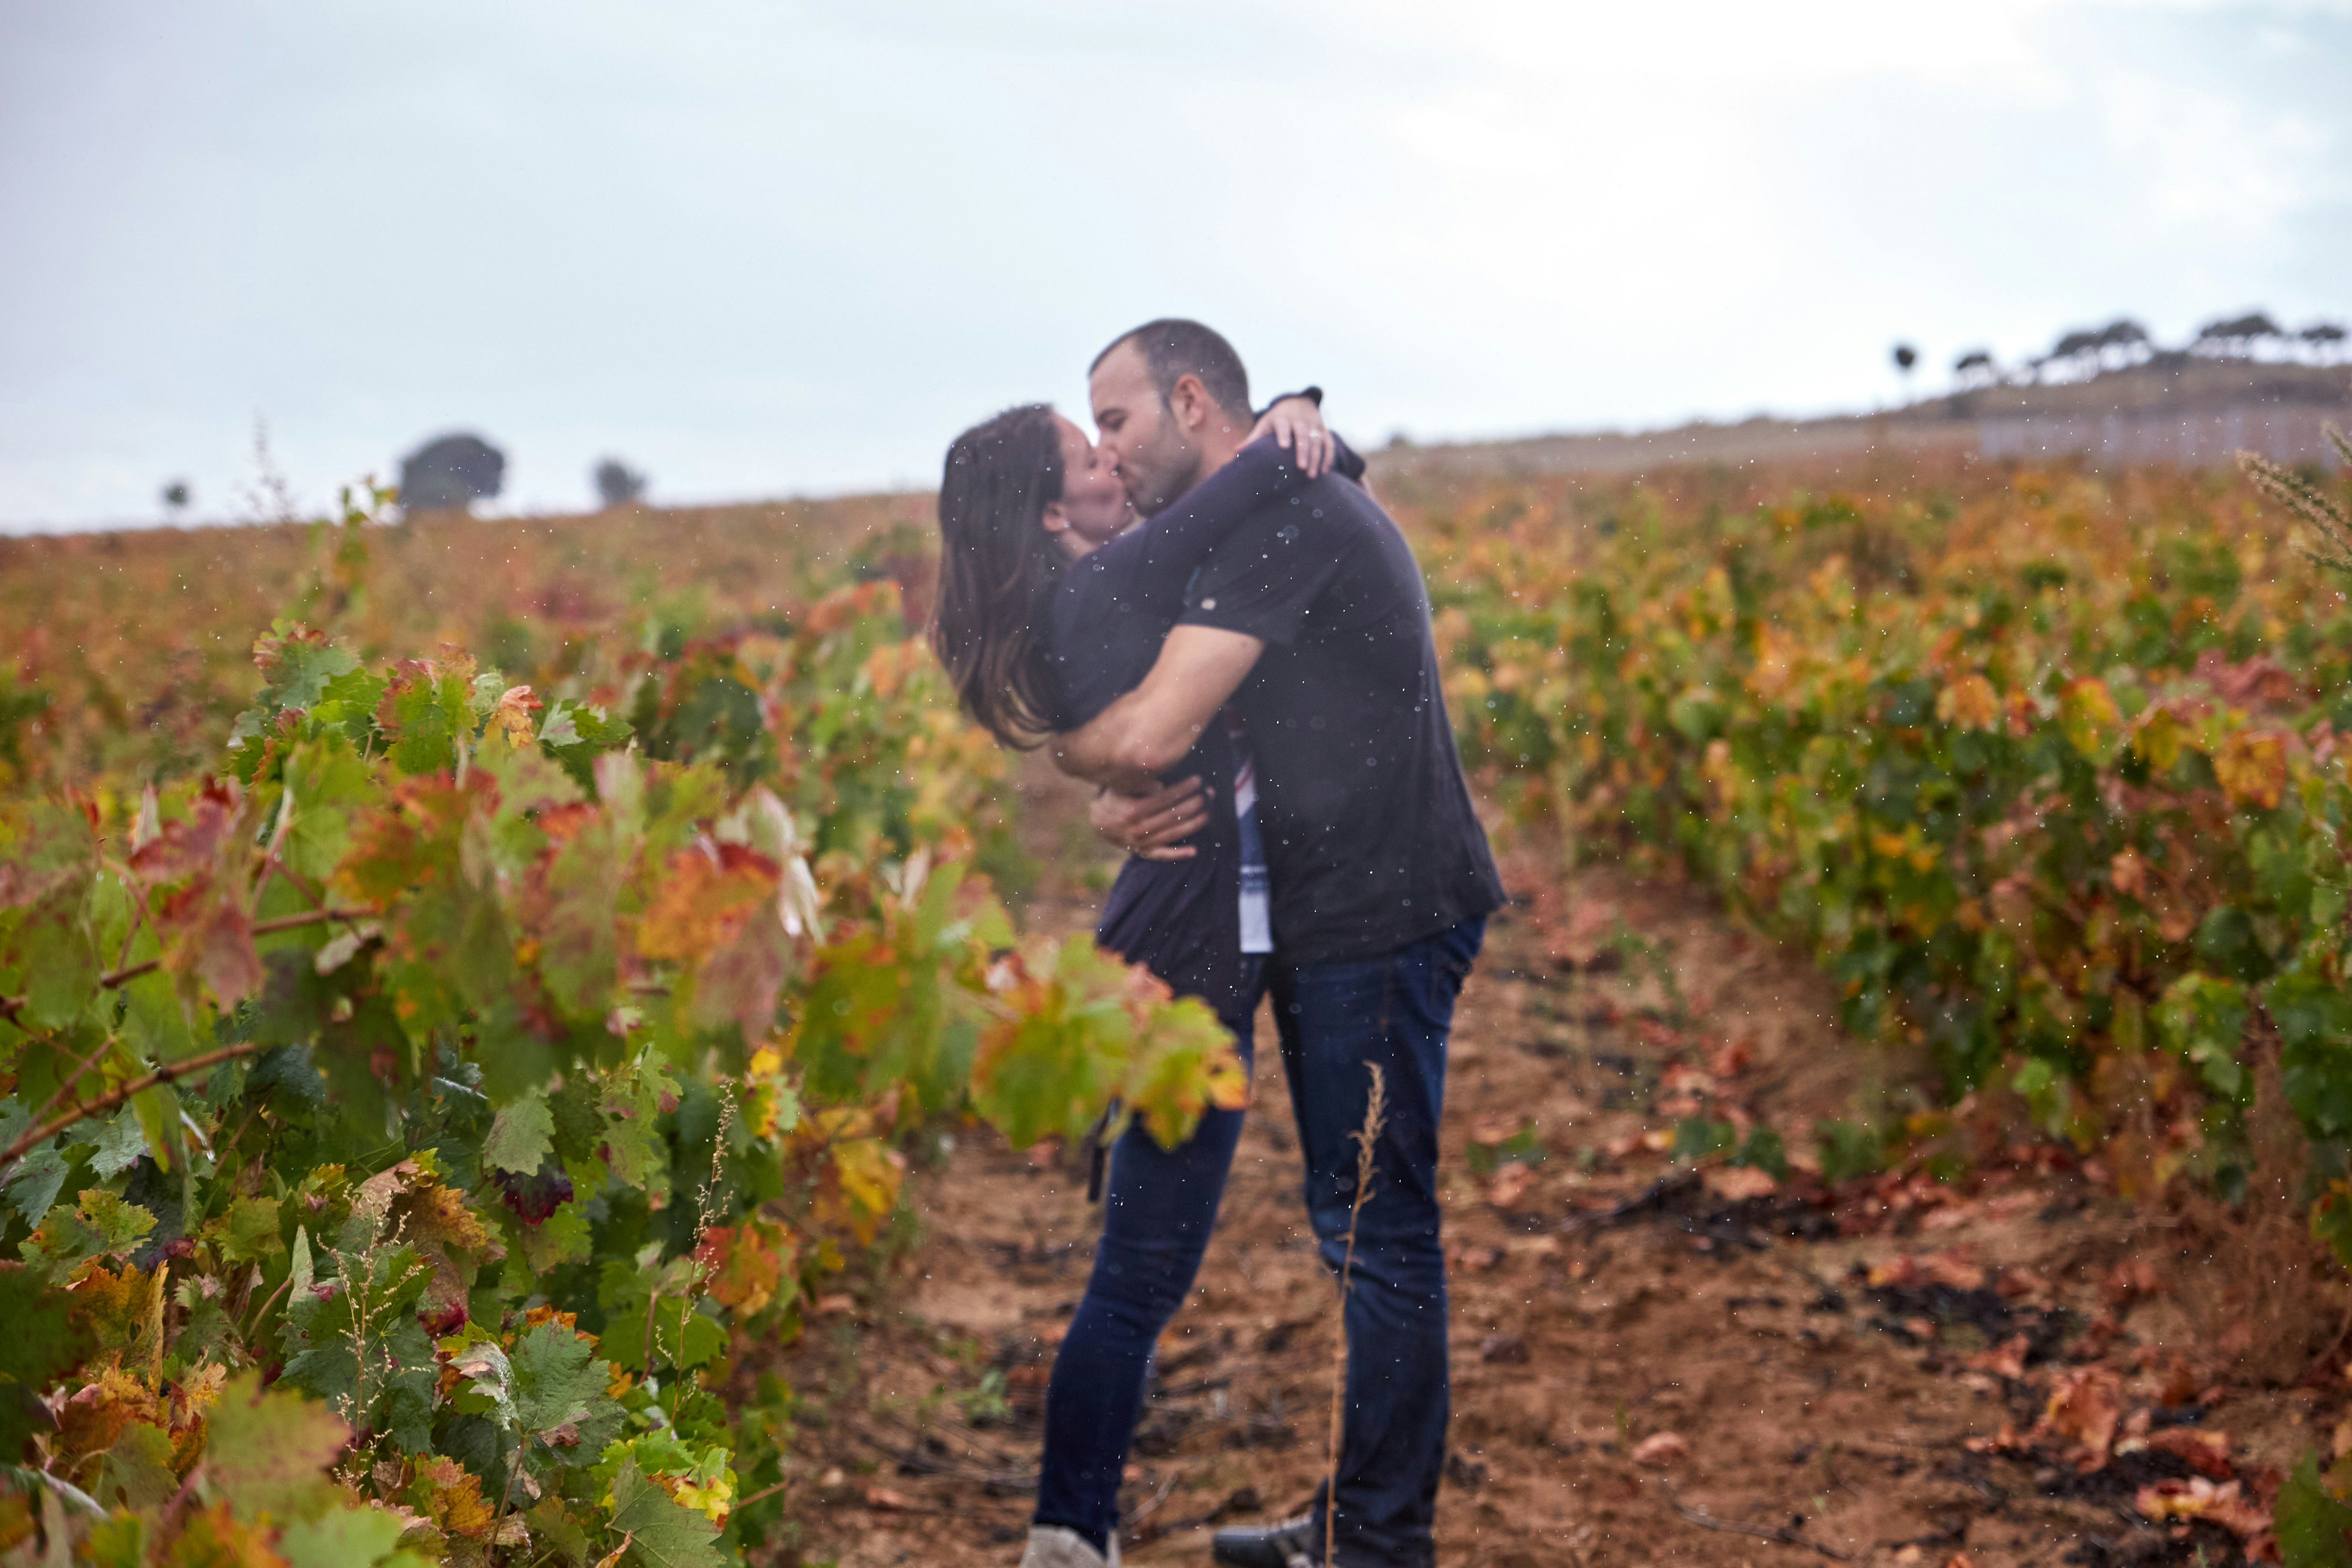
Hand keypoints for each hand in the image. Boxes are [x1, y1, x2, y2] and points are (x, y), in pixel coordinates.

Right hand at [1090, 776, 1210, 860]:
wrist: (1099, 823)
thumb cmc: (1115, 799)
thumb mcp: (1121, 786)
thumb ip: (1140, 784)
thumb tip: (1160, 786)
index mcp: (1134, 810)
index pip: (1165, 798)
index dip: (1183, 789)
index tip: (1198, 781)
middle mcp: (1139, 828)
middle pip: (1173, 815)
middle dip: (1194, 803)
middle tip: (1209, 794)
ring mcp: (1142, 842)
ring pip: (1173, 833)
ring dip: (1194, 823)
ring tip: (1208, 812)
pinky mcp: (1144, 852)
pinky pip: (1163, 855)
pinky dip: (1178, 854)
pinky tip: (1194, 850)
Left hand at [1249, 396, 1333, 477]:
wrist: (1299, 402)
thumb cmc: (1278, 418)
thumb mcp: (1265, 423)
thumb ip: (1254, 437)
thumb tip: (1237, 450)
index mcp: (1283, 417)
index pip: (1284, 425)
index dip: (1284, 434)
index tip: (1284, 446)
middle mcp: (1300, 419)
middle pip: (1303, 434)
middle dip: (1303, 451)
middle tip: (1301, 468)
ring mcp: (1314, 424)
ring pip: (1317, 440)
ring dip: (1316, 458)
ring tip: (1312, 475)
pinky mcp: (1323, 429)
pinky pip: (1328, 442)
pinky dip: (1328, 456)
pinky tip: (1324, 471)